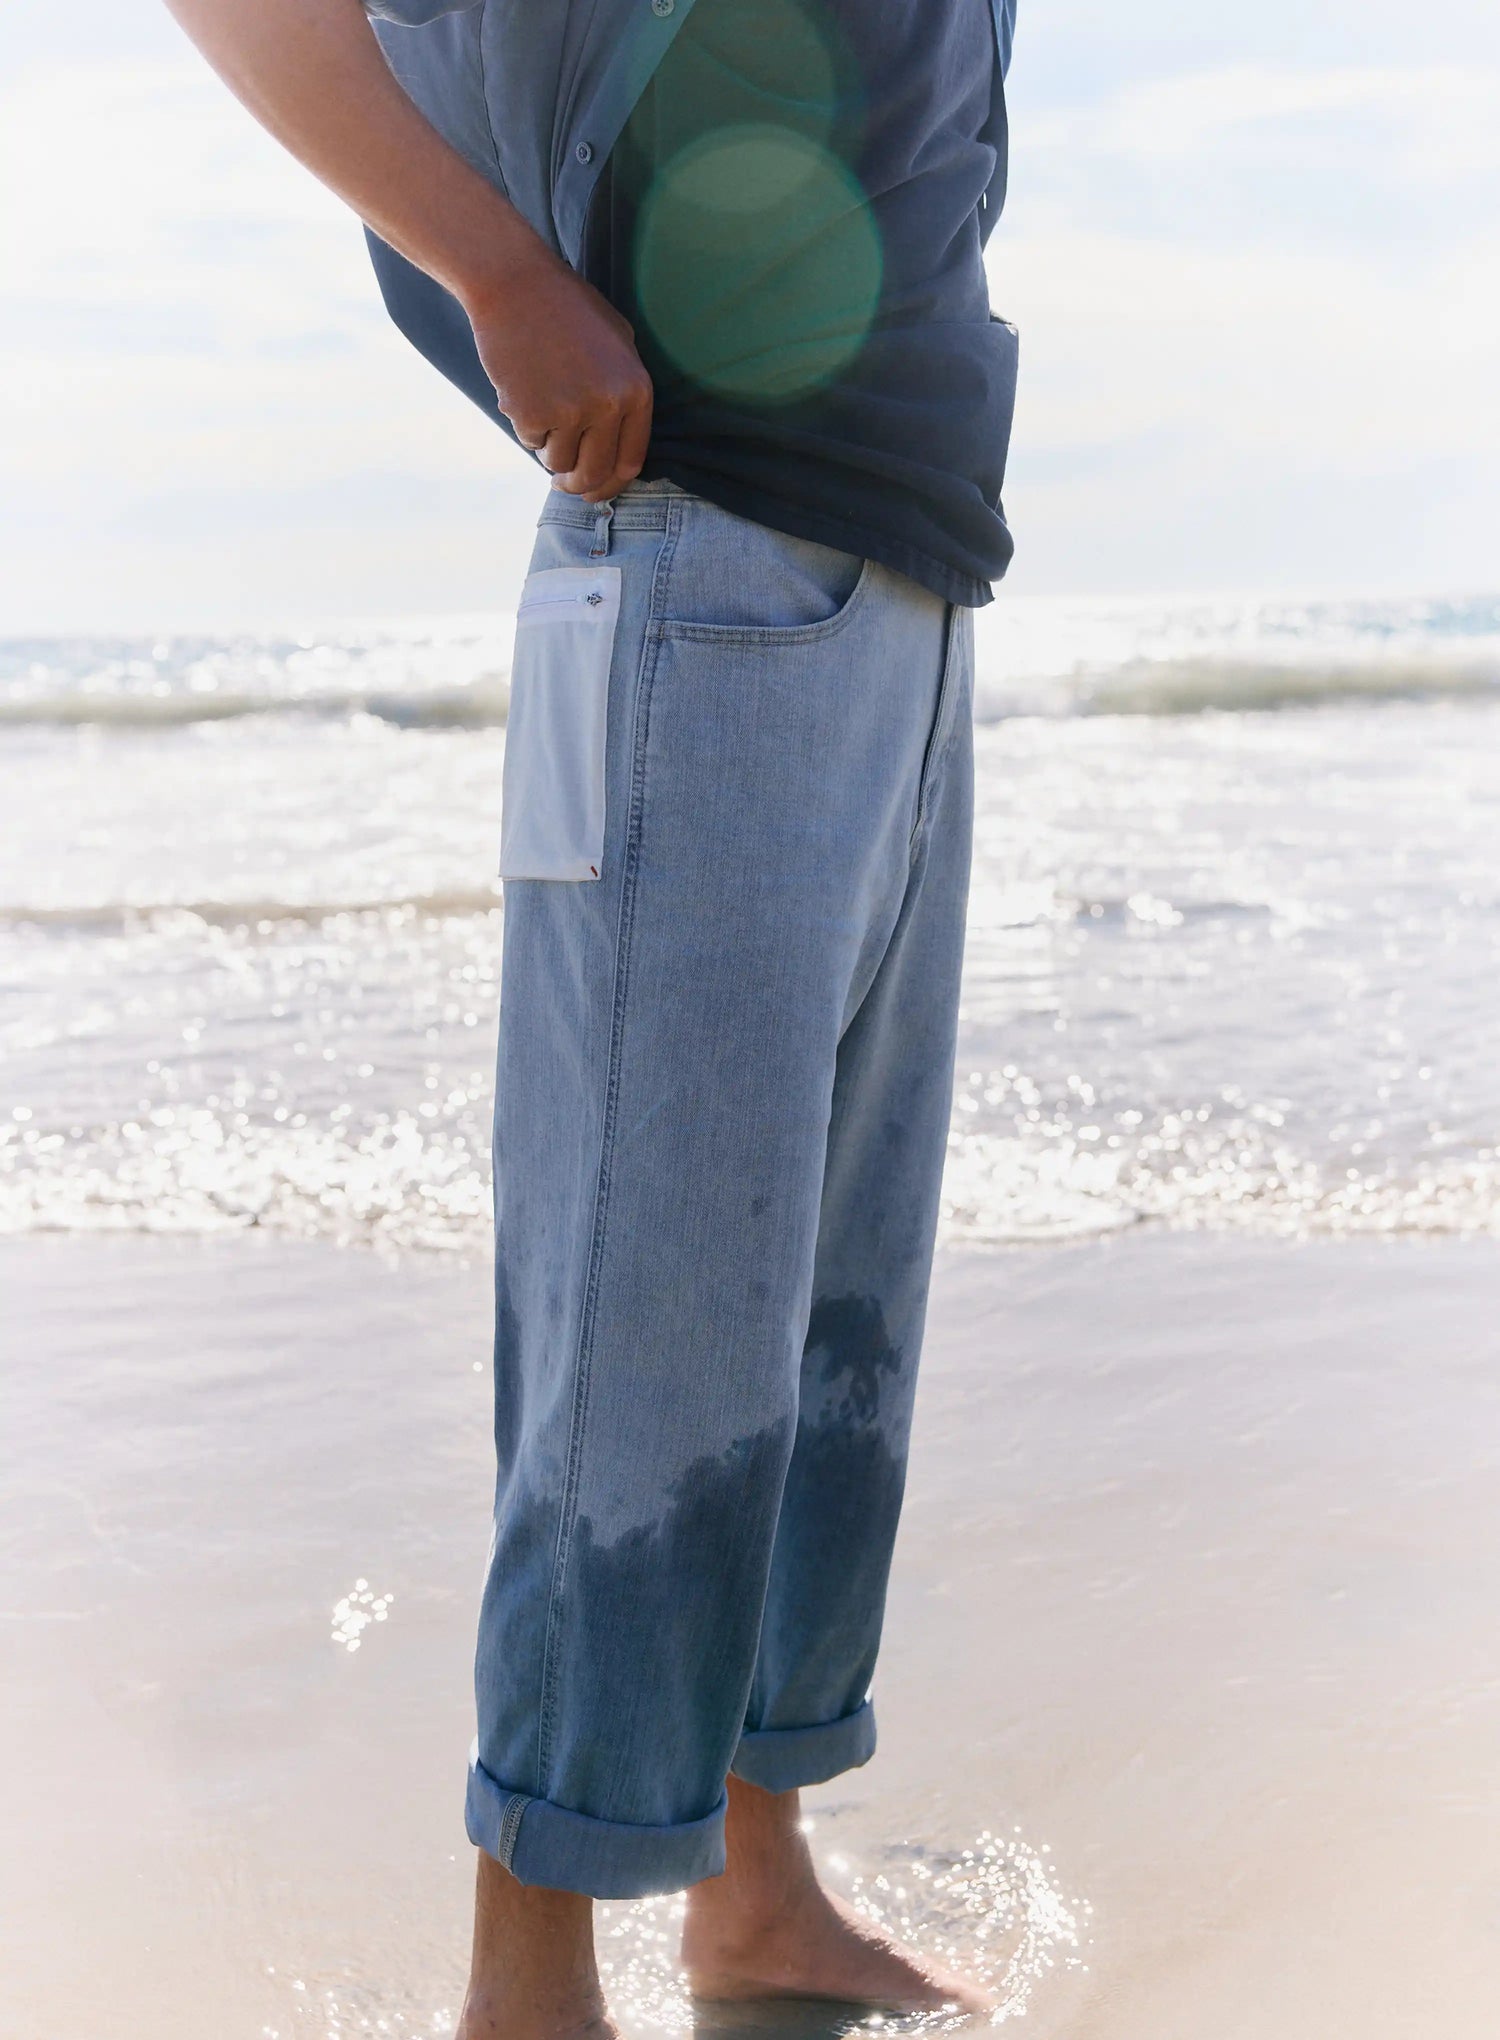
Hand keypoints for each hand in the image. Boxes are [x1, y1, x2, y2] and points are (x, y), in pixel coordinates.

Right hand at [465, 249, 653, 502]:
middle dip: (576, 485)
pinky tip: (522, 388)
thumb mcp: (618, 341)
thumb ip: (624, 391)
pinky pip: (529, 442)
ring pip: (558, 462)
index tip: (596, 489)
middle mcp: (608, 405)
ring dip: (547, 448)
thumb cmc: (566, 308)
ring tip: (541, 406)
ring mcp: (570, 411)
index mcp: (636, 389)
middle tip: (563, 483)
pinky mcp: (531, 414)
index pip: (630, 462)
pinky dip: (524, 425)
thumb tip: (617, 450)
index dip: (611, 485)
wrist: (515, 282)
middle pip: (594, 474)